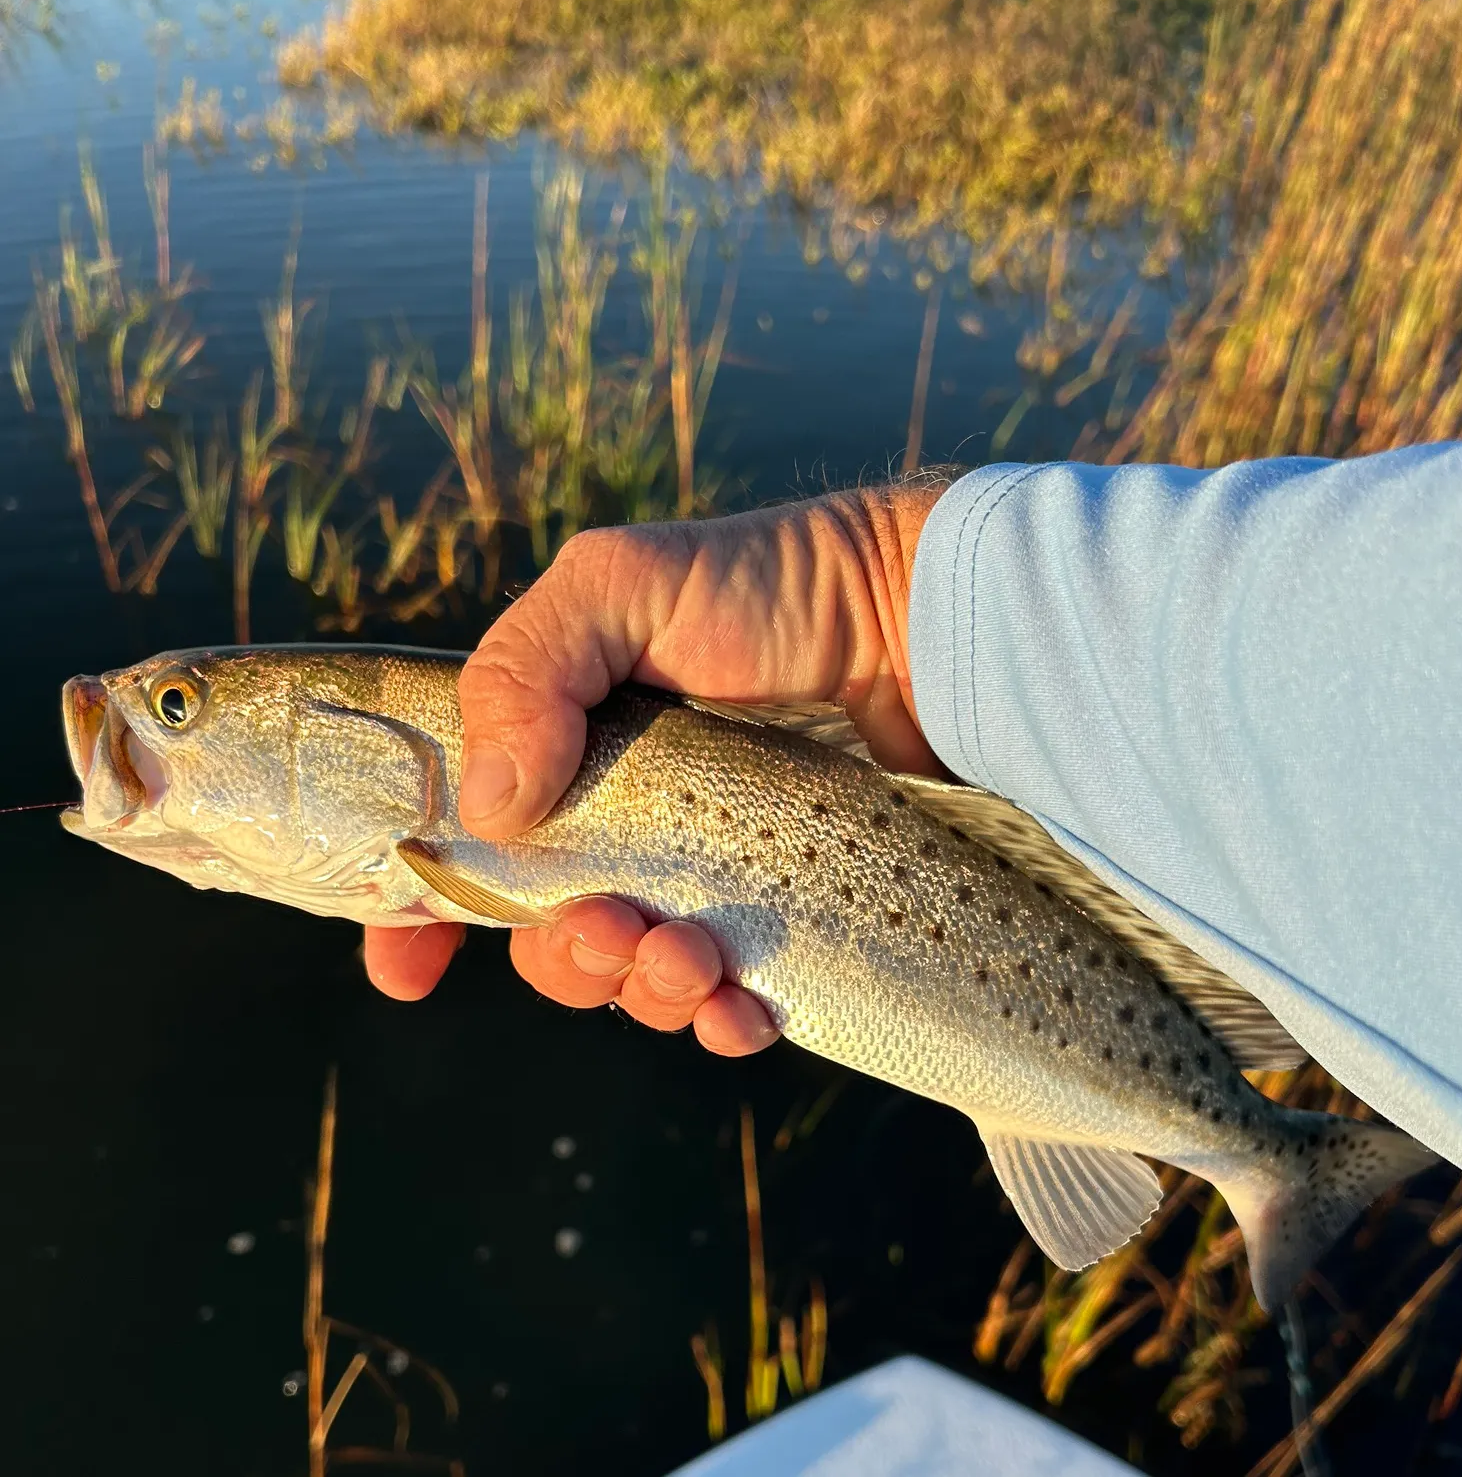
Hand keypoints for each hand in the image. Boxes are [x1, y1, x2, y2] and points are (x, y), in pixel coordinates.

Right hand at [364, 480, 947, 1051]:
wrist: (912, 619)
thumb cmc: (762, 586)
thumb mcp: (619, 587)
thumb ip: (527, 672)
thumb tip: (490, 811)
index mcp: (559, 753)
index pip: (463, 847)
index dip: (420, 916)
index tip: (403, 970)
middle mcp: (623, 823)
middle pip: (547, 933)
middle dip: (561, 955)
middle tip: (610, 925)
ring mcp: (702, 874)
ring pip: (634, 978)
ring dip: (644, 990)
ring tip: (689, 958)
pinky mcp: (780, 914)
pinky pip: (731, 1002)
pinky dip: (723, 1022)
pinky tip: (744, 1010)